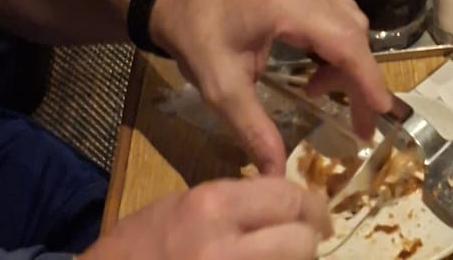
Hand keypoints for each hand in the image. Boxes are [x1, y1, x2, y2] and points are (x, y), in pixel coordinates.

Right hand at [82, 178, 332, 259]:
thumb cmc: (137, 248)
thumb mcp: (183, 206)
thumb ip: (236, 204)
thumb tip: (286, 208)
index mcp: (213, 208)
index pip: (287, 198)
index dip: (309, 205)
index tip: (316, 214)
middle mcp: (225, 249)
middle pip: (299, 241)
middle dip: (307, 241)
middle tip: (307, 240)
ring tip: (283, 257)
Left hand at [149, 0, 387, 175]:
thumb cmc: (196, 36)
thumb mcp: (221, 89)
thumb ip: (254, 130)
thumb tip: (275, 176)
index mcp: (288, 8)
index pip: (345, 43)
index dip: (368, 79)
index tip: (381, 113)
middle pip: (353, 32)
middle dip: (360, 79)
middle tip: (355, 123)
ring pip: (349, 20)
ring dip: (347, 60)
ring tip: (319, 93)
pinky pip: (336, 13)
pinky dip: (337, 43)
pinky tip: (313, 68)